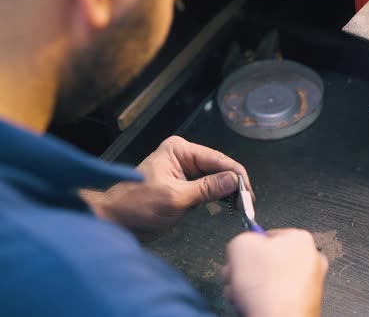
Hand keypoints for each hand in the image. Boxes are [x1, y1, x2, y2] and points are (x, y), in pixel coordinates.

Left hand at [82, 136, 252, 240]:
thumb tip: (235, 181)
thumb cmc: (137, 206)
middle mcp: (184, 156)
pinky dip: (220, 198)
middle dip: (235, 184)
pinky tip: (230, 207)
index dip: (236, 175)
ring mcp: (185, 172)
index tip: (249, 193)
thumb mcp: (175, 198)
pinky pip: (209, 188)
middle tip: (248, 204)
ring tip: (242, 207)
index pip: (217, 159)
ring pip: (217, 178)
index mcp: (180, 150)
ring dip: (229, 192)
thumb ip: (207, 189)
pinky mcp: (185, 187)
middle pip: (220, 167)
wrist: (114, 222)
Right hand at [223, 229, 328, 316]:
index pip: (265, 235)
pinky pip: (276, 295)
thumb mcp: (240, 246)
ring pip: (269, 278)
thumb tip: (241, 245)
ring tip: (241, 293)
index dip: (247, 247)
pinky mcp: (303, 303)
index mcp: (300, 239)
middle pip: (267, 258)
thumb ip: (239, 239)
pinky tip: (251, 304)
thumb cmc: (267, 289)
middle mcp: (310, 260)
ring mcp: (309, 283)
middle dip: (246, 268)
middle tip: (236, 275)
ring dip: (250, 284)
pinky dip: (262, 299)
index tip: (239, 257)